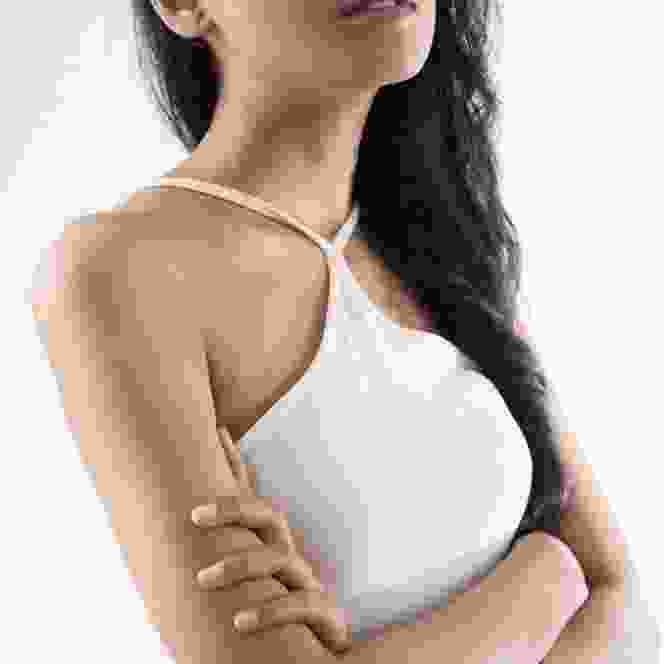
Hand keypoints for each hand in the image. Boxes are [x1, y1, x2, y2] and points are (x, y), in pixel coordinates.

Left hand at [190, 425, 351, 654]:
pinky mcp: (324, 615)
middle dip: (234, 509)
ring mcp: (305, 583)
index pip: (251, 499)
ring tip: (204, 579)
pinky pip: (301, 604)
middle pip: (268, 516)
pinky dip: (270, 610)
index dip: (236, 464)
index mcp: (268, 547)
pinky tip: (240, 621)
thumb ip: (225, 557)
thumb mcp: (249, 585)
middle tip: (194, 516)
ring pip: (278, 557)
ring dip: (240, 564)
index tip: (218, 432)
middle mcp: (288, 557)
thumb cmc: (274, 613)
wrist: (313, 656)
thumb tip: (182, 529)